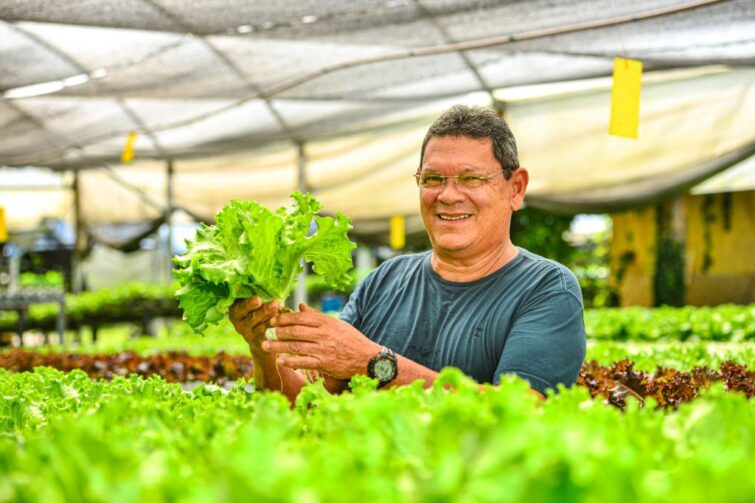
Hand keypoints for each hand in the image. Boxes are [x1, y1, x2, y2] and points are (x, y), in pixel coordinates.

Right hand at [229, 296, 279, 355]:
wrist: (259, 337)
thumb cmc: (258, 312)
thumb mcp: (254, 304)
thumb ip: (259, 295)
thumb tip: (268, 282)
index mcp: (236, 313)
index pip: (240, 308)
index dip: (249, 304)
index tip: (258, 299)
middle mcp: (240, 325)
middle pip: (252, 318)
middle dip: (264, 311)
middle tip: (275, 303)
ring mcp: (250, 336)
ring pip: (261, 328)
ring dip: (273, 321)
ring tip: (283, 314)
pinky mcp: (259, 344)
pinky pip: (269, 337)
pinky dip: (277, 330)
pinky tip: (285, 325)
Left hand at [262, 304, 380, 379]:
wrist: (367, 357)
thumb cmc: (351, 339)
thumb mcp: (336, 324)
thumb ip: (316, 316)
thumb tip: (300, 307)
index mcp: (326, 322)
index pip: (302, 318)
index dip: (285, 318)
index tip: (273, 319)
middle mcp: (324, 335)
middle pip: (296, 331)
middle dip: (278, 331)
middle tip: (266, 332)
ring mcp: (324, 350)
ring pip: (297, 346)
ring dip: (278, 346)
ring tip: (265, 346)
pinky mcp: (325, 364)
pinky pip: (305, 362)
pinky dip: (291, 361)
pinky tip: (280, 361)